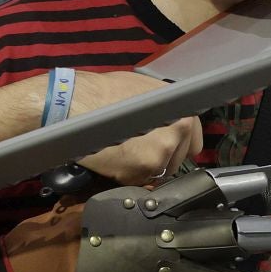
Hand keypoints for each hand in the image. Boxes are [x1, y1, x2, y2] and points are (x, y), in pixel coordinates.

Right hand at [69, 72, 203, 185]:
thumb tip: (175, 124)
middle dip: (159, 158)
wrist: (76, 101)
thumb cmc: (107, 91)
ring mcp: (158, 155)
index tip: (163, 146)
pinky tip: (113, 157)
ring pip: (157, 173)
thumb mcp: (148, 92)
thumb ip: (168, 112)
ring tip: (123, 151)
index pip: (194, 145)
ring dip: (143, 168)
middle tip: (137, 147)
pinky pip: (137, 180)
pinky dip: (126, 175)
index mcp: (183, 114)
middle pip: (176, 162)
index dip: (177, 146)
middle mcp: (176, 135)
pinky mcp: (138, 171)